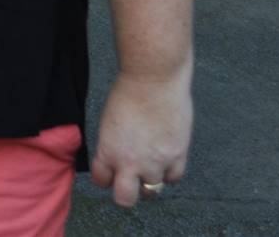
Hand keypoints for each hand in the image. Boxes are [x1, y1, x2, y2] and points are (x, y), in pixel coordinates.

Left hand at [90, 69, 191, 206]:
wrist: (153, 80)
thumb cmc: (126, 93)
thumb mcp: (108, 122)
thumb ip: (112, 144)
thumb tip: (117, 157)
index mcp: (108, 151)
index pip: (101, 180)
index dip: (104, 177)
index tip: (108, 172)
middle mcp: (130, 162)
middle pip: (125, 199)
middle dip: (125, 193)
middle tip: (128, 182)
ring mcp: (155, 162)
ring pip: (152, 191)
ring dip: (150, 180)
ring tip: (149, 165)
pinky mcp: (177, 156)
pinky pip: (174, 178)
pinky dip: (169, 173)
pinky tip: (165, 160)